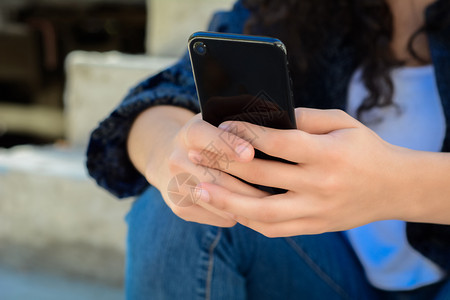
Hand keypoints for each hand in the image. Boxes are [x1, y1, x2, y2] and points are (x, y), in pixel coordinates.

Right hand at [139, 111, 268, 226]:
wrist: (167, 157)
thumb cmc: (209, 137)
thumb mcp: (218, 122)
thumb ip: (241, 123)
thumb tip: (278, 123)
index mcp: (189, 131)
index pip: (203, 136)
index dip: (226, 145)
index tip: (249, 154)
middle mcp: (176, 158)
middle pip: (214, 177)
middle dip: (248, 185)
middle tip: (280, 190)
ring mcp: (174, 185)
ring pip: (218, 200)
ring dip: (248, 204)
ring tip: (275, 202)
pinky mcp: (179, 207)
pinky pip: (217, 216)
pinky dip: (238, 214)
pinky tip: (253, 208)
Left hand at [190, 108, 411, 236]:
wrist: (394, 188)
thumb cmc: (365, 149)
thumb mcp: (343, 123)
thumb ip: (305, 118)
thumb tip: (267, 116)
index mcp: (328, 154)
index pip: (277, 143)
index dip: (246, 133)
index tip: (222, 124)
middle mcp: (320, 185)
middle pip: (261, 177)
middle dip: (224, 163)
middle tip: (196, 155)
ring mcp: (316, 211)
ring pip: (262, 212)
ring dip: (226, 200)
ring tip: (199, 189)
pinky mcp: (314, 226)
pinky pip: (274, 229)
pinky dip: (247, 218)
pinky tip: (228, 207)